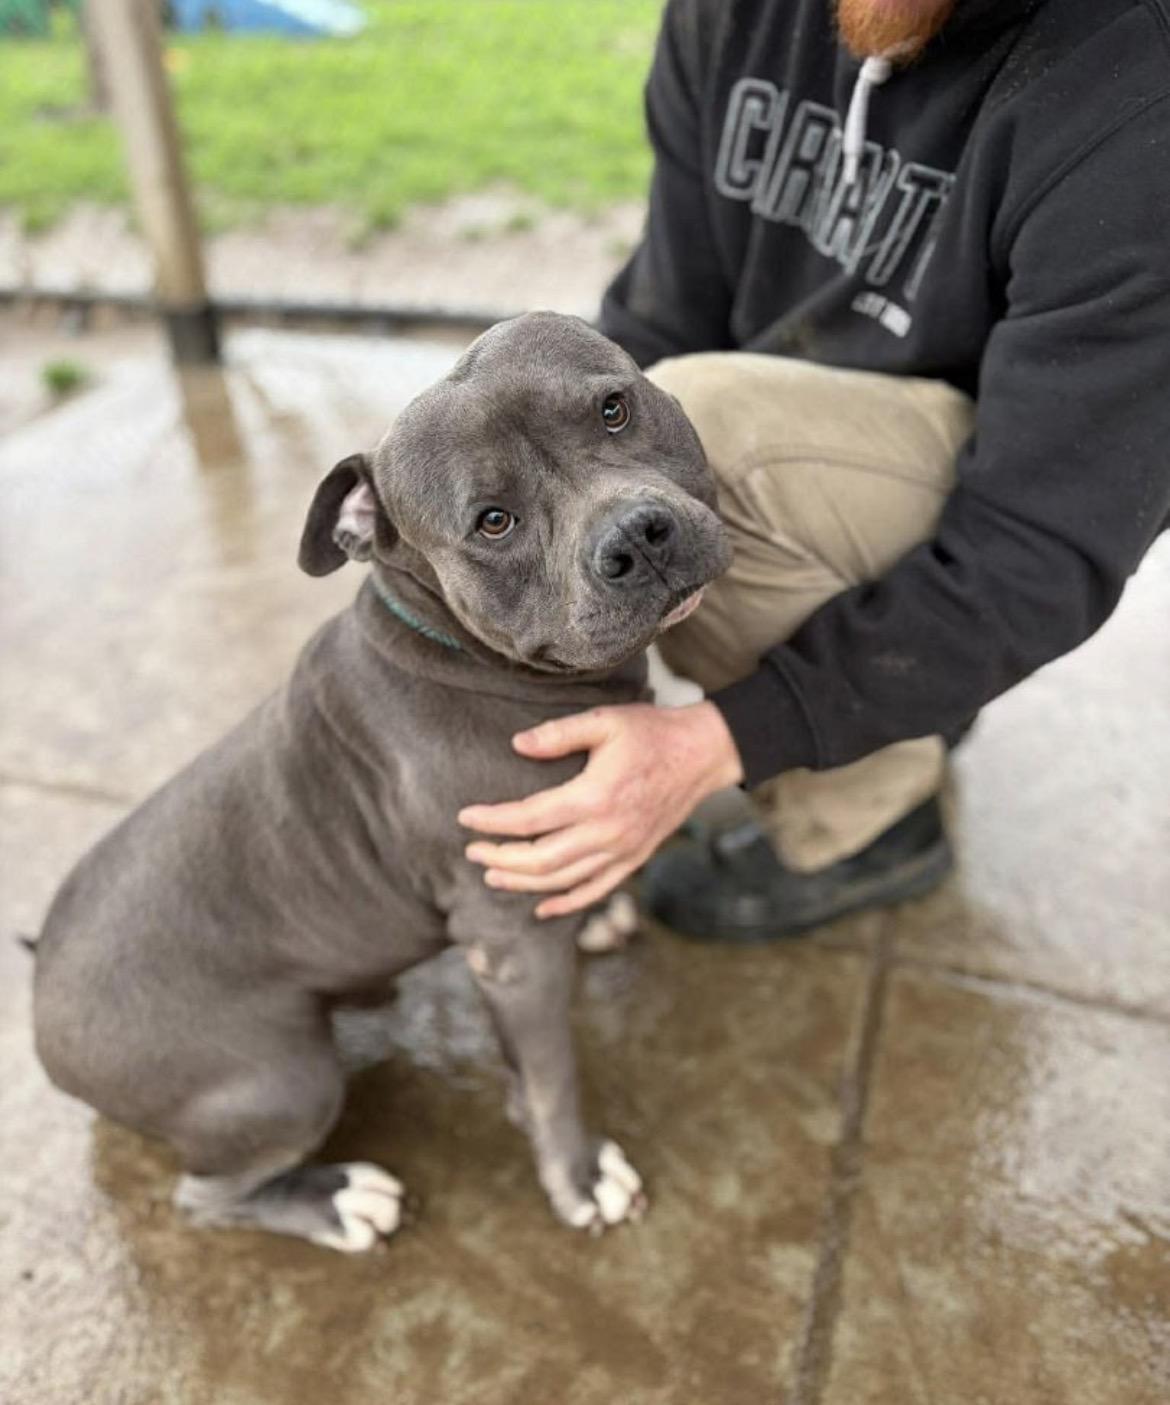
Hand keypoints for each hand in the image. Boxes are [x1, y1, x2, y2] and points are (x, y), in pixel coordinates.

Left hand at [458, 701, 743, 918]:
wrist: (704, 753)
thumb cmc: (652, 733)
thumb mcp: (604, 722)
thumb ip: (558, 734)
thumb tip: (517, 744)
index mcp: (594, 797)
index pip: (530, 818)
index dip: (493, 821)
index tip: (466, 817)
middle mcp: (607, 832)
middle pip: (540, 860)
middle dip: (500, 858)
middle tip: (472, 851)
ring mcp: (623, 851)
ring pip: (563, 881)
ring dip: (523, 883)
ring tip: (493, 875)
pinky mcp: (635, 859)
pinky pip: (596, 890)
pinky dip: (567, 903)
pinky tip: (543, 908)